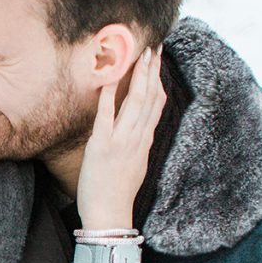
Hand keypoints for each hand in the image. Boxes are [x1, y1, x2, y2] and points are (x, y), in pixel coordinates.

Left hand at [77, 46, 165, 229]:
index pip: (157, 105)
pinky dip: (109, 96)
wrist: (110, 215)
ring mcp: (121, 141)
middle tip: (155, 47)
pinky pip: (106, 116)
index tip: (159, 62)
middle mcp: (137, 138)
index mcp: (145, 141)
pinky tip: (109, 78)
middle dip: (152, 71)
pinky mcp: (102, 146)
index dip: (158, 81)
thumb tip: (142, 127)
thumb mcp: (136, 164)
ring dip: (138, 77)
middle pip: (149, 98)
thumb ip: (138, 143)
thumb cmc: (118, 192)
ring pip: (134, 103)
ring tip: (140, 54)